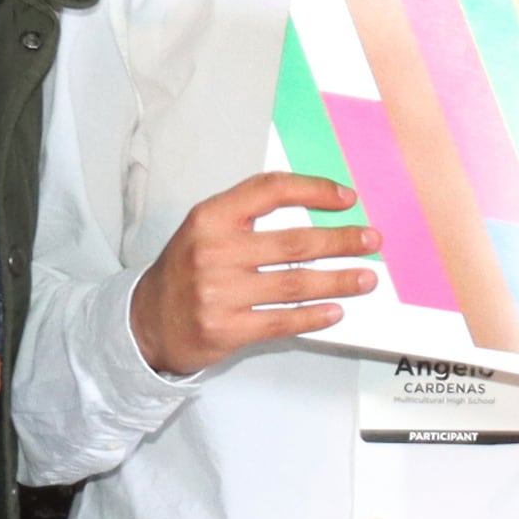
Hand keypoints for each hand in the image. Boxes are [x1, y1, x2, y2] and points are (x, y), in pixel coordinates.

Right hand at [128, 171, 379, 377]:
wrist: (147, 321)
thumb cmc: (187, 270)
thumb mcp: (207, 229)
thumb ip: (250, 216)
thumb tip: (318, 211)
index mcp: (210, 217)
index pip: (270, 191)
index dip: (314, 190)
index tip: (347, 198)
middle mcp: (213, 252)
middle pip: (294, 243)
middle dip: (341, 241)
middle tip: (371, 241)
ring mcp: (218, 292)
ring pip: (295, 284)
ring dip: (338, 281)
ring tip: (366, 278)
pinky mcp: (226, 328)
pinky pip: (282, 321)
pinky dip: (314, 316)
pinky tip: (335, 310)